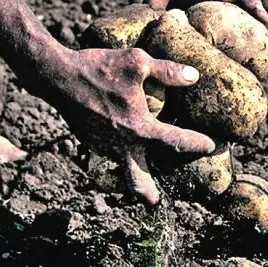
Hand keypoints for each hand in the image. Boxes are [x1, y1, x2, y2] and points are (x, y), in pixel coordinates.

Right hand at [34, 47, 215, 203]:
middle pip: (137, 179)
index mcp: (138, 128)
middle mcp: (121, 143)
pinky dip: (118, 155)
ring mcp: (102, 145)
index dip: (195, 143)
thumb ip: (167, 72)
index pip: (174, 142)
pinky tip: (123, 146)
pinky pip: (108, 154)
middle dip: (147, 194)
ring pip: (121, 166)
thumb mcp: (137, 62)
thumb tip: (193, 77)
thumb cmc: (98, 68)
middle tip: (155, 204)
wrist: (57, 76)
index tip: (210, 145)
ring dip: (132, 173)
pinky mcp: (88, 141)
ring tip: (143, 178)